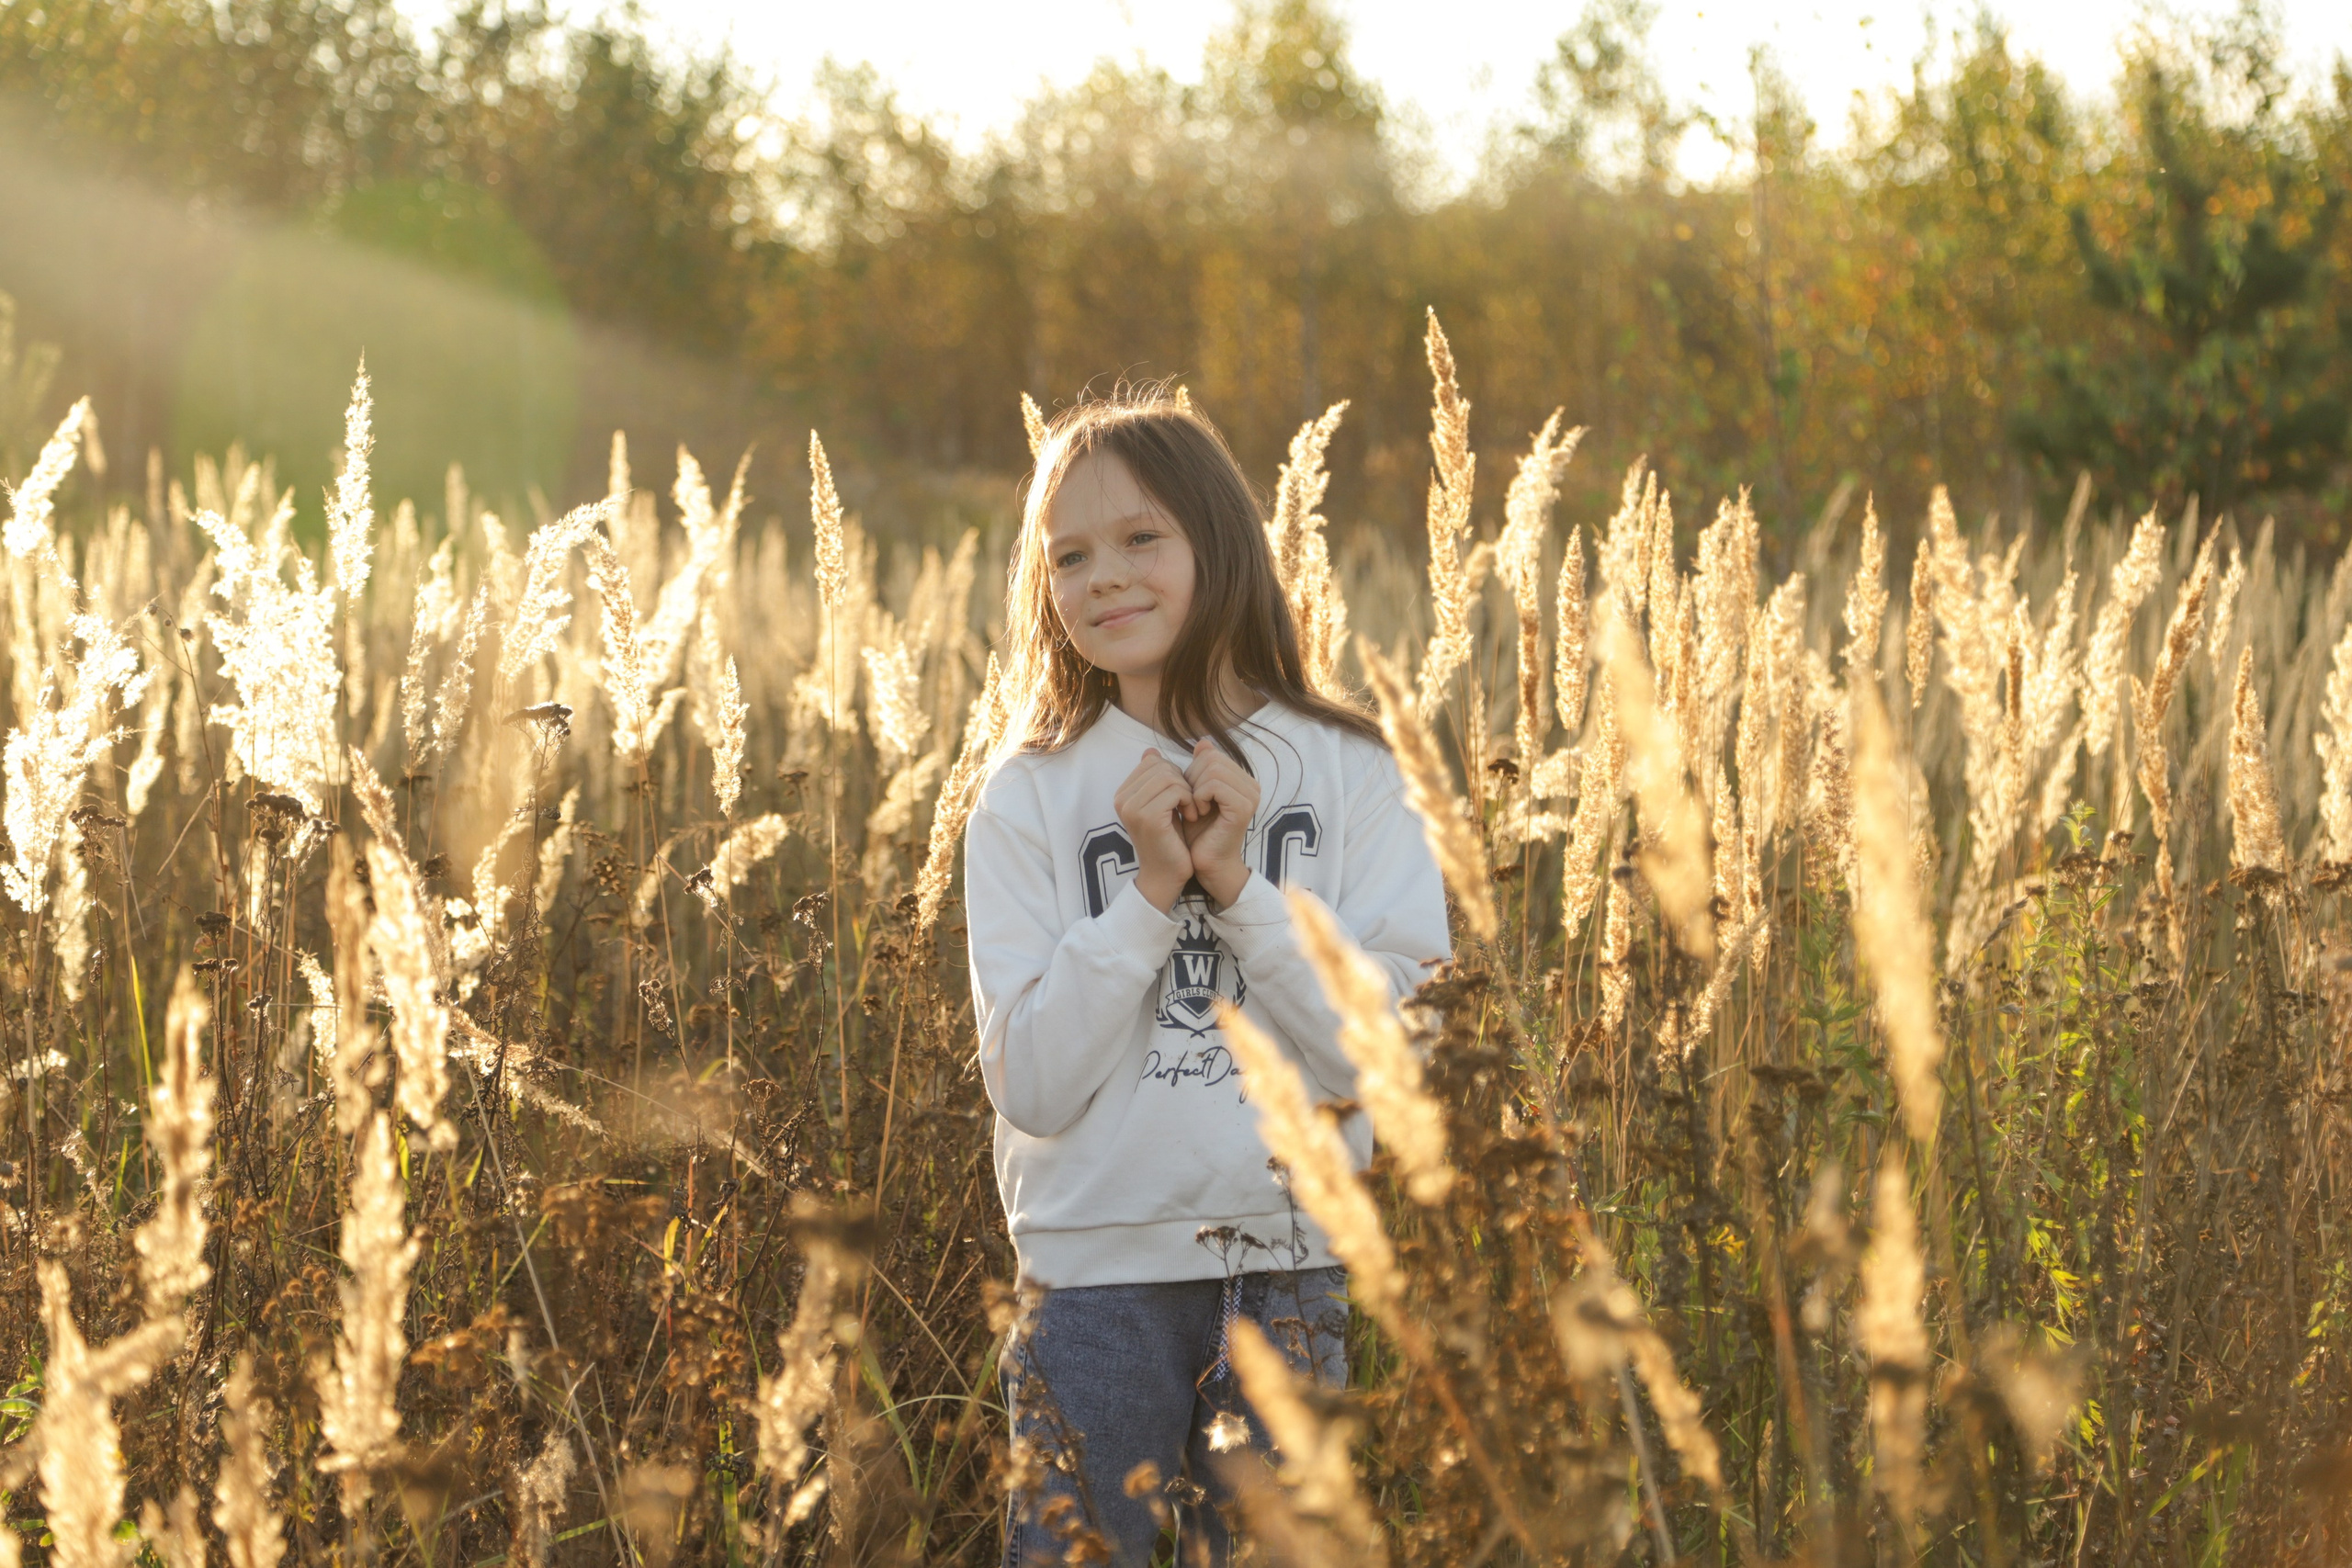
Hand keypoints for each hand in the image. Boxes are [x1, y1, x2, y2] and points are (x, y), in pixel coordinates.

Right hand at [1114, 749, 1196, 911]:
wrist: (1166, 875)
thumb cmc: (1168, 840)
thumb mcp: (1161, 803)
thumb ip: (1155, 778)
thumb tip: (1150, 751)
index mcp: (1122, 794)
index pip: (1152, 762)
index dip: (1173, 774)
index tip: (1180, 796)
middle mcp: (1121, 799)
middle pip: (1160, 766)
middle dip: (1181, 781)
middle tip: (1189, 803)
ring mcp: (1132, 808)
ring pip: (1169, 776)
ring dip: (1187, 791)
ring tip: (1190, 810)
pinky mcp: (1147, 818)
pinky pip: (1175, 790)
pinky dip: (1189, 800)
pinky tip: (1190, 816)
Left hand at [1183, 737, 1259, 908]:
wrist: (1206, 863)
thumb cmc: (1199, 832)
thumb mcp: (1195, 793)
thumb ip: (1198, 769)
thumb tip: (1202, 741)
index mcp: (1241, 779)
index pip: (1210, 754)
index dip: (1192, 772)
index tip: (1190, 796)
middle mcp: (1251, 785)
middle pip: (1211, 758)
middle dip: (1192, 778)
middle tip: (1192, 803)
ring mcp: (1250, 795)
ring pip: (1211, 769)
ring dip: (1195, 789)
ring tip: (1196, 809)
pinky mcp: (1244, 807)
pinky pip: (1213, 784)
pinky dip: (1199, 796)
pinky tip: (1199, 812)